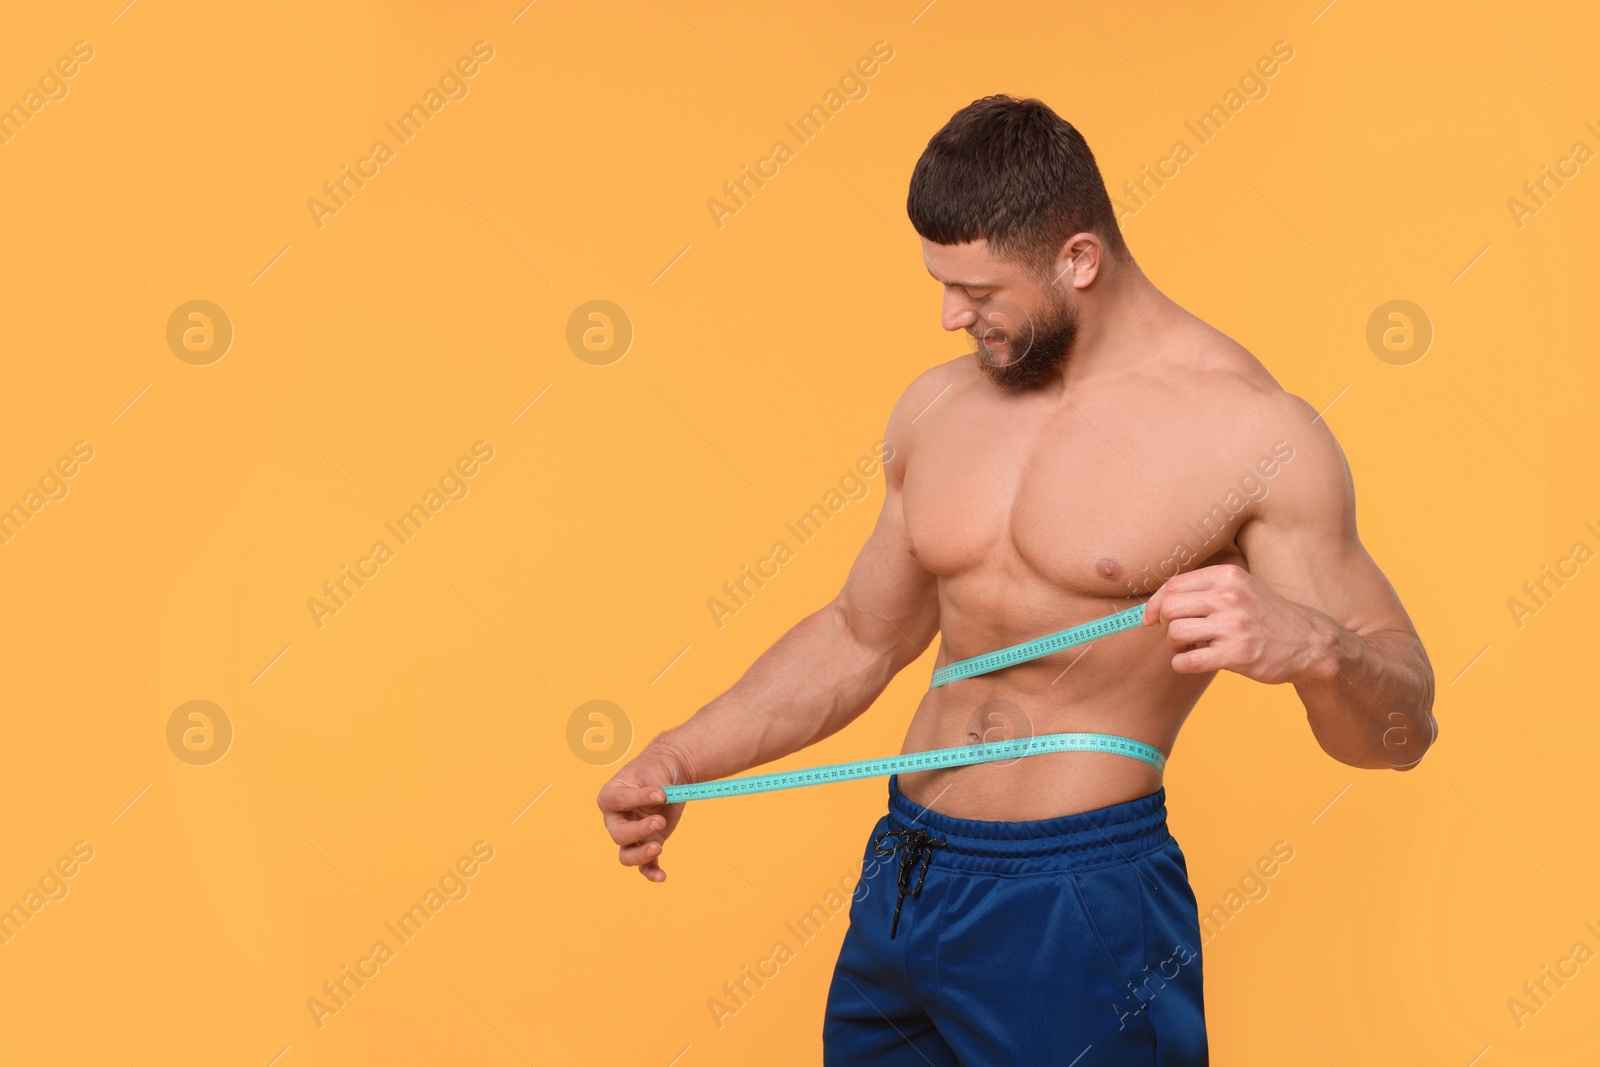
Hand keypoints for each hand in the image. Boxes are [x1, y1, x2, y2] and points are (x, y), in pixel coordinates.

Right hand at [596, 748, 686, 882]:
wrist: (668, 774)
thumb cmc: (656, 769)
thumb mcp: (655, 770)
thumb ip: (656, 785)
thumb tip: (663, 797)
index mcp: (611, 795)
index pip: (618, 801)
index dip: (638, 798)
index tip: (661, 793)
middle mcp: (616, 818)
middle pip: (618, 833)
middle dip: (638, 831)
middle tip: (660, 821)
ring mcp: (631, 834)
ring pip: (626, 855)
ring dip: (641, 855)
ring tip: (659, 847)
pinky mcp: (647, 844)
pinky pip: (645, 865)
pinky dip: (652, 872)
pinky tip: (662, 876)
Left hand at [1142, 563, 1340, 684]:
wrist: (1310, 644)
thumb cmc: (1267, 617)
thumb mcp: (1242, 588)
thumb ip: (1207, 589)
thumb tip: (1159, 601)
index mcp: (1228, 576)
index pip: (1174, 584)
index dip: (1155, 603)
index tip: (1150, 618)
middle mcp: (1229, 596)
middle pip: (1170, 608)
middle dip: (1166, 625)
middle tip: (1181, 635)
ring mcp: (1233, 626)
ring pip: (1175, 633)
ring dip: (1176, 646)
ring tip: (1192, 648)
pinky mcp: (1236, 654)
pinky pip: (1187, 661)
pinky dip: (1182, 664)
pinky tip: (1194, 663)